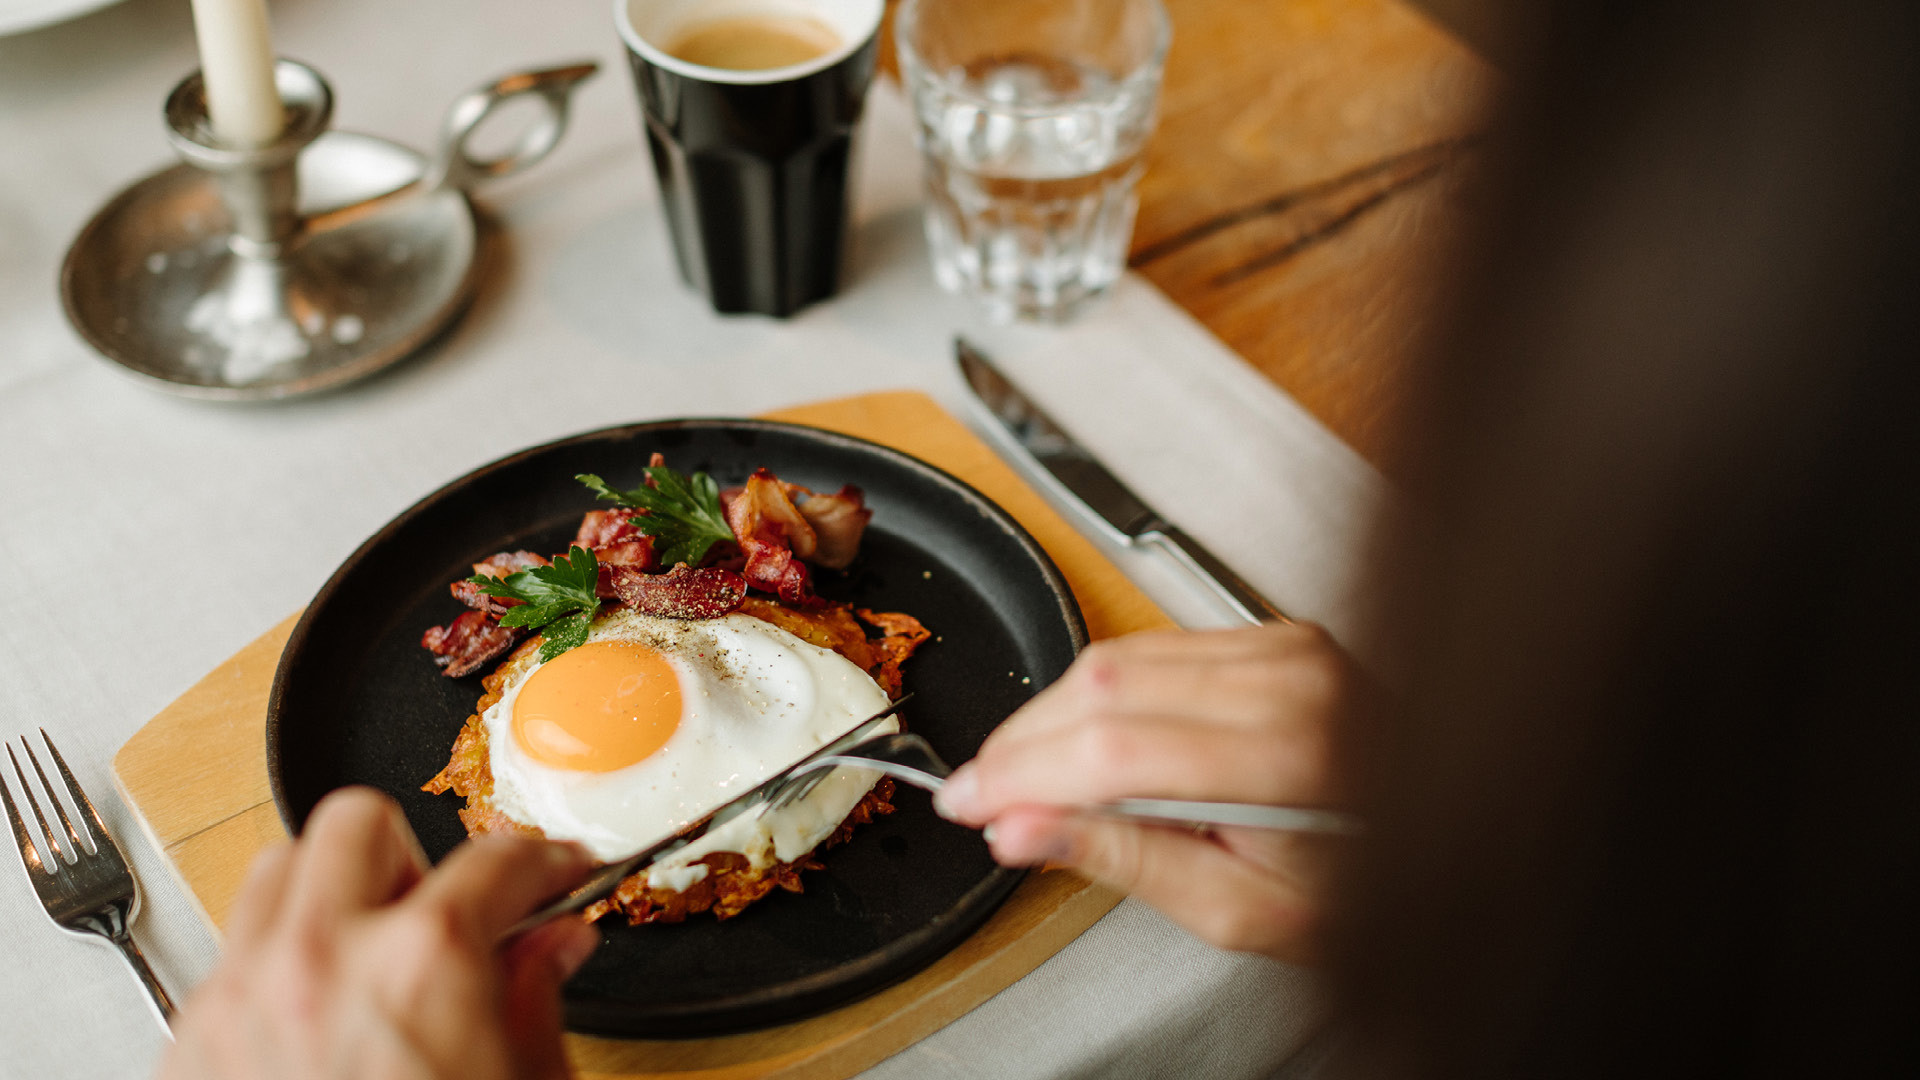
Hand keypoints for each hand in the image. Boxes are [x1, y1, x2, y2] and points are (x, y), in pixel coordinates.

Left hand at [157, 787, 599, 1079]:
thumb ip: (536, 999)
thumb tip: (552, 945)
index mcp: (422, 967)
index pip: (497, 859)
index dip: (544, 861)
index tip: (552, 875)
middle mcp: (318, 962)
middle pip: (359, 825)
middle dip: (414, 859)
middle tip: (447, 911)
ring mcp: (241, 999)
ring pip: (276, 871)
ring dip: (331, 893)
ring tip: (375, 950)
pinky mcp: (191, 1046)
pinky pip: (231, 955)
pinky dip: (278, 961)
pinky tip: (321, 1014)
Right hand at [933, 624, 1355, 963]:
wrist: (1444, 826)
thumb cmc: (1365, 883)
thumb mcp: (1245, 909)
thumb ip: (1128, 861)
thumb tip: (1022, 830)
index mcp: (1290, 757)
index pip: (1114, 748)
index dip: (1022, 773)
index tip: (966, 803)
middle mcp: (1291, 681)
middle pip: (1106, 685)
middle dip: (1022, 741)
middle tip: (976, 791)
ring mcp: (1286, 647)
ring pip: (1121, 655)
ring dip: (1052, 712)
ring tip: (1020, 771)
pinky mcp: (1276, 634)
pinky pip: (1158, 644)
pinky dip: (1101, 689)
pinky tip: (1081, 736)